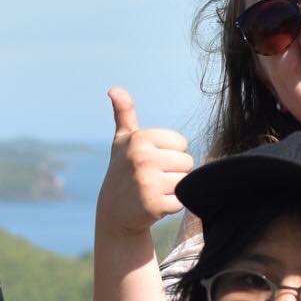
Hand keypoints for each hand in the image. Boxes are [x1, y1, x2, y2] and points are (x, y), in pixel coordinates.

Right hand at [98, 88, 193, 238]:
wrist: (114, 211)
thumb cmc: (124, 170)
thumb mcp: (123, 141)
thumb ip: (124, 113)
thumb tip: (114, 89)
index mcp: (140, 139)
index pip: (181, 143)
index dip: (171, 154)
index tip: (152, 161)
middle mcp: (142, 158)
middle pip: (187, 162)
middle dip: (174, 172)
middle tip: (154, 178)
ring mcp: (147, 182)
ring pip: (185, 181)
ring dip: (174, 188)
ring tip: (155, 190)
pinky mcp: (154, 205)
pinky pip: (181, 201)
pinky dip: (172, 205)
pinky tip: (156, 204)